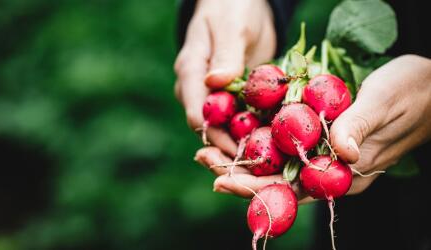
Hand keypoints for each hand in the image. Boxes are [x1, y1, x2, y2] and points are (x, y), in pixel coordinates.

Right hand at [174, 0, 276, 155]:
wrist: (240, 4)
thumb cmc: (232, 7)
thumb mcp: (231, 26)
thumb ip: (225, 54)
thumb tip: (215, 83)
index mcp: (191, 73)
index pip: (198, 114)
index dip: (216, 136)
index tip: (239, 151)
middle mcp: (199, 90)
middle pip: (210, 129)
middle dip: (231, 150)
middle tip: (258, 168)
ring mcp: (216, 95)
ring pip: (226, 129)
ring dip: (245, 145)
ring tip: (269, 163)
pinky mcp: (234, 97)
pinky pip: (243, 119)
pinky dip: (256, 131)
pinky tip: (275, 143)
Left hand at [199, 55, 430, 203]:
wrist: (428, 85)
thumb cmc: (412, 92)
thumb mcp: (385, 103)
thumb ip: (359, 127)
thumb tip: (340, 155)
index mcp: (345, 173)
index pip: (292, 188)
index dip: (255, 187)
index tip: (222, 181)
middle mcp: (330, 170)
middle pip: (276, 179)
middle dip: (237, 174)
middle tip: (202, 160)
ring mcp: (325, 154)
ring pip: (277, 163)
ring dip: (242, 159)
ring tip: (207, 151)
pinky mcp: (322, 136)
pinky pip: (286, 144)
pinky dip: (259, 142)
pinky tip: (237, 135)